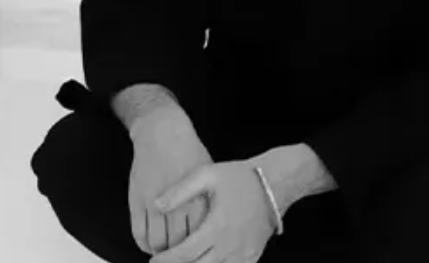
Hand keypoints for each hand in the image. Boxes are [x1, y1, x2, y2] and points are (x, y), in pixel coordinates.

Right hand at [129, 112, 213, 254]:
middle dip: (179, 255)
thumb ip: (208, 205)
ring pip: (158, 243)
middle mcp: (177, 205)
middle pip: (179, 245)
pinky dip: (143, 243)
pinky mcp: (137, 200)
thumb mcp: (209, 180)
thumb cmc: (189, 152)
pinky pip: (139, 232)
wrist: (163, 132)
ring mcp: (154, 204)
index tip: (197, 253)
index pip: (199, 239)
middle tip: (180, 255)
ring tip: (164, 253)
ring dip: (161, 251)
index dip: (198, 250)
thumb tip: (212, 229)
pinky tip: (149, 243)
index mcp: (199, 201)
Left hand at [150, 161, 277, 262]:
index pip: (186, 252)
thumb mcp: (207, 175)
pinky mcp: (252, 256)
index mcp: (218, 227)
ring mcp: (244, 254)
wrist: (274, 184)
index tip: (153, 260)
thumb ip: (180, 191)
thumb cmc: (240, 178)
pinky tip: (204, 262)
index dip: (168, 260)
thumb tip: (156, 205)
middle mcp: (231, 246)